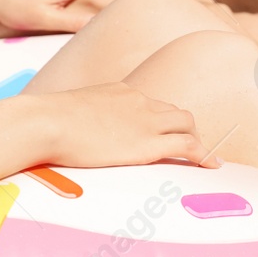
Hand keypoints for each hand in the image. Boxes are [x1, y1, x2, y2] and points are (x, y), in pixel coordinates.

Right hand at [35, 83, 220, 168]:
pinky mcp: (149, 143)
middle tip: (186, 148)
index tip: (161, 132)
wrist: (47, 122)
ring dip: (195, 139)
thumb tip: (61, 131)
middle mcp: (138, 100)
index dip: (160, 119)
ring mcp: (146, 120)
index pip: (149, 102)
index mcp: (119, 91)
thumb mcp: (66, 112)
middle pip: (174, 111)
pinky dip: (204, 154)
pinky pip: (189, 145)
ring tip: (200, 158)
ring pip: (187, 123)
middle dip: (183, 128)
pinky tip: (212, 165)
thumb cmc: (45, 121)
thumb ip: (76, 119)